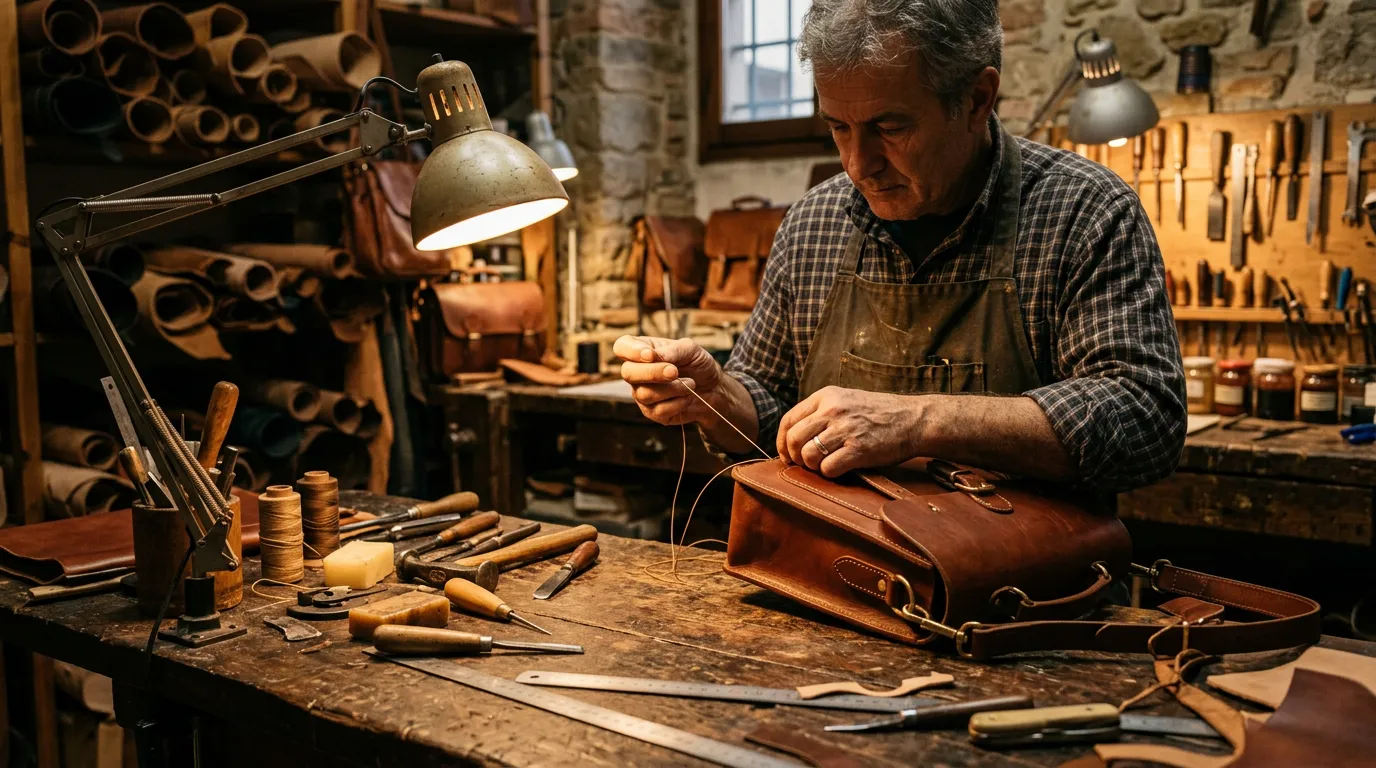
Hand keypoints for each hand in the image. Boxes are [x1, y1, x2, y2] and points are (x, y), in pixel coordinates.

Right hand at [614, 336, 723, 425]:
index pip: (621, 347)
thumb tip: (652, 356)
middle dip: (652, 373)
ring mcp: (642, 393)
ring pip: (644, 394)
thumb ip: (672, 350)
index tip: (650, 355)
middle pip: (627, 373)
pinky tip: (688, 397)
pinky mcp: (652, 412)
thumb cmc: (698, 364)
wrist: (713, 388)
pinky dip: (678, 403)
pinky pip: (657, 410)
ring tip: (691, 384)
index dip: (631, 351)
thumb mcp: (690, 350)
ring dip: (672, 388)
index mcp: (642, 350)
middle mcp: (637, 372)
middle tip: (674, 371)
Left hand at [777, 386, 919, 476]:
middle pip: (793, 439)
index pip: (788, 420)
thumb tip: (795, 436)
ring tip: (825, 465)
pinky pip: (828, 468)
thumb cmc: (879, 413)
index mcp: (826, 396)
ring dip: (812, 467)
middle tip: (805, 465)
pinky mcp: (858, 450)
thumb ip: (822, 412)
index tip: (786, 454)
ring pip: (807, 455)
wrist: (913, 419)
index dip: (782, 441)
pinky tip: (840, 469)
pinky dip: (829, 474)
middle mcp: (832, 410)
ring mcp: (845, 430)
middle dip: (794, 457)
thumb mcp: (846, 400)